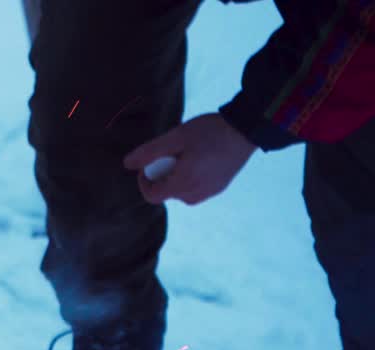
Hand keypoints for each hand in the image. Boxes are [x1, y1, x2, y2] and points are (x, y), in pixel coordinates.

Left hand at [123, 113, 256, 205]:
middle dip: (162, 175)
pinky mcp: (219, 188)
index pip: (152, 196)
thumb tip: (126, 164)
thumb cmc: (210, 131)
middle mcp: (196, 194)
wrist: (248, 129)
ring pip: (181, 191)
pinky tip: (200, 157)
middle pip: (166, 193)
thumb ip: (149, 152)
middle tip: (172, 152)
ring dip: (176, 176)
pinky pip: (195, 188)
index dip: (143, 181)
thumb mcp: (176, 137)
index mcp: (183, 184)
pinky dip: (190, 176)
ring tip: (187, 153)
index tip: (149, 164)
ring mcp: (210, 193)